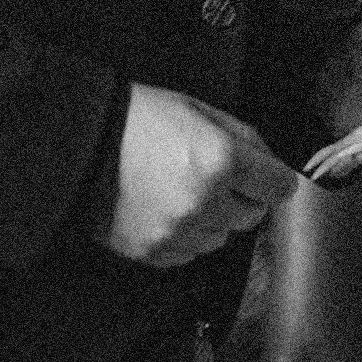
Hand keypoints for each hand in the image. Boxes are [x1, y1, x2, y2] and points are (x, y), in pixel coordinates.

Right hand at [100, 85, 295, 267]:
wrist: (82, 143)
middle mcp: (205, 201)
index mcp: (221, 160)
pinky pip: (190, 252)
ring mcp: (179, 230)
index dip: (272, 178)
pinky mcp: (155, 251)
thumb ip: (245, 137)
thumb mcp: (200, 110)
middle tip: (212, 177)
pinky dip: (185, 235)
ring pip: (222, 238)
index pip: (280, 187)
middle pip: (252, 216)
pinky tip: (164, 209)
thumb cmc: (141, 119)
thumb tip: (273, 163)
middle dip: (240, 197)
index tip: (263, 176)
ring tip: (181, 192)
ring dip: (212, 219)